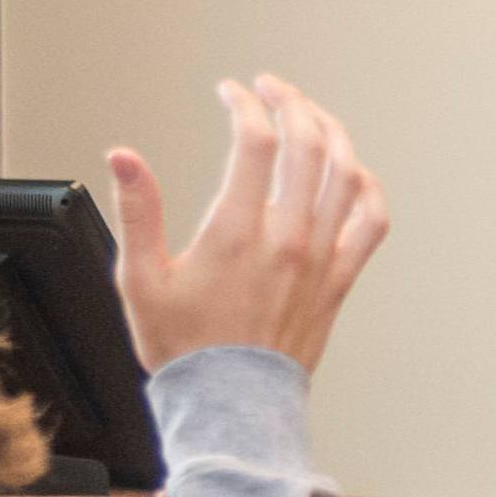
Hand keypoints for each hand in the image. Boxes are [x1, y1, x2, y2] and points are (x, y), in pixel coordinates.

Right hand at [108, 74, 391, 374]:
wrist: (231, 407)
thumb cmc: (185, 351)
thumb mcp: (139, 279)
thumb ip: (136, 211)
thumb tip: (123, 157)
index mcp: (237, 233)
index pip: (255, 140)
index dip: (244, 104)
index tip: (231, 94)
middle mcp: (288, 240)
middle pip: (308, 144)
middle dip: (290, 102)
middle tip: (271, 89)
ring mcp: (321, 259)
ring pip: (346, 173)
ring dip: (332, 132)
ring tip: (311, 115)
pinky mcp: (340, 280)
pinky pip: (372, 222)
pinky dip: (367, 187)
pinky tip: (353, 172)